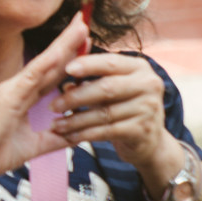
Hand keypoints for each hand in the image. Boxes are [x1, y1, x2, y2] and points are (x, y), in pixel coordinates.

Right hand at [0, 13, 90, 187]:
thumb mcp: (34, 146)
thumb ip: (54, 138)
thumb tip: (75, 136)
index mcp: (21, 97)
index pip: (50, 73)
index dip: (68, 58)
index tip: (85, 43)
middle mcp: (16, 87)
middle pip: (49, 61)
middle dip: (69, 42)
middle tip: (86, 21)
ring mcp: (12, 89)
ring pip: (44, 61)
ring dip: (64, 43)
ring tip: (81, 26)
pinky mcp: (9, 95)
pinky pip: (34, 74)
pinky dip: (50, 60)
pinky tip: (64, 49)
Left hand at [52, 49, 178, 184]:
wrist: (148, 138)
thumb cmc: (121, 105)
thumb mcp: (110, 86)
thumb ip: (90, 77)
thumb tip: (63, 73)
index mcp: (139, 67)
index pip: (110, 62)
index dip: (87, 65)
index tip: (65, 69)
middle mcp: (149, 84)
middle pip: (106, 88)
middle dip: (75, 97)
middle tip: (52, 106)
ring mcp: (149, 108)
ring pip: (105, 113)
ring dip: (76, 120)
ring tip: (56, 125)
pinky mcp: (144, 130)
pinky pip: (108, 131)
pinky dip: (86, 134)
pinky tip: (70, 136)